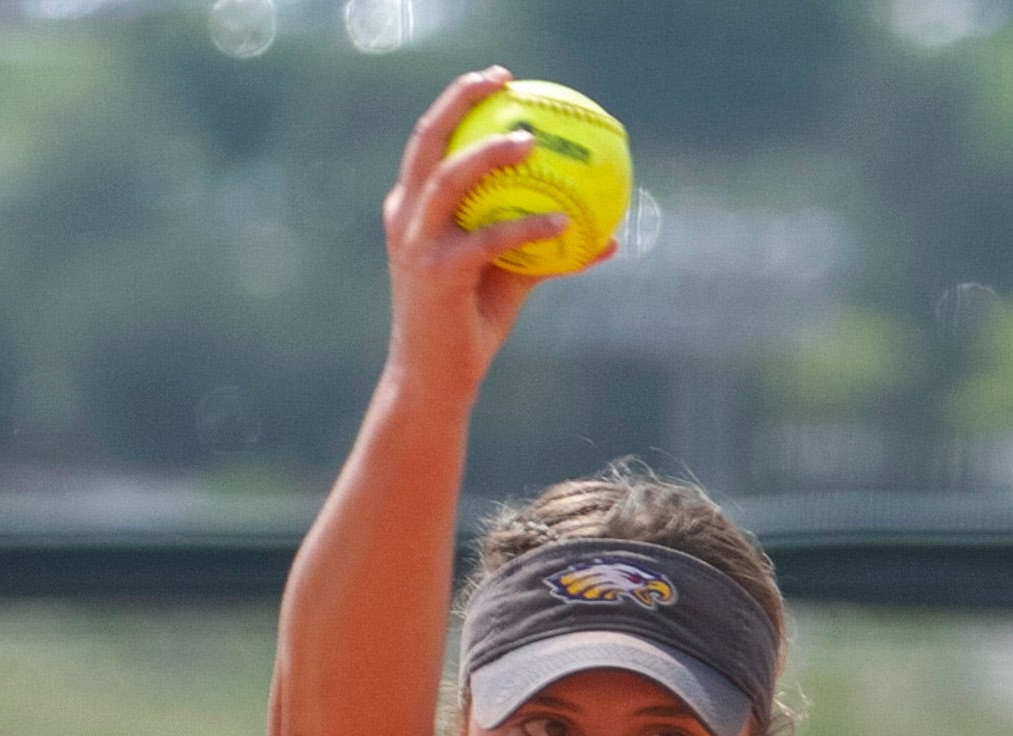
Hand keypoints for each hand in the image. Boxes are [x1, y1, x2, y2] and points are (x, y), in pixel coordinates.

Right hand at [380, 68, 616, 401]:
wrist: (437, 378)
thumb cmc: (470, 324)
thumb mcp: (510, 279)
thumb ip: (548, 251)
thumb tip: (607, 237)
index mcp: (412, 208)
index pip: (430, 140)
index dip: (459, 103)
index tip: (499, 81)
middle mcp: (406, 216)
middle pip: (427, 140)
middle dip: (460, 101)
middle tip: (504, 82)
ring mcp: (416, 243)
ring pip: (450, 180)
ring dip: (490, 155)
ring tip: (530, 141)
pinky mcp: (437, 274)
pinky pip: (489, 241)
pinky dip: (526, 228)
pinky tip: (563, 221)